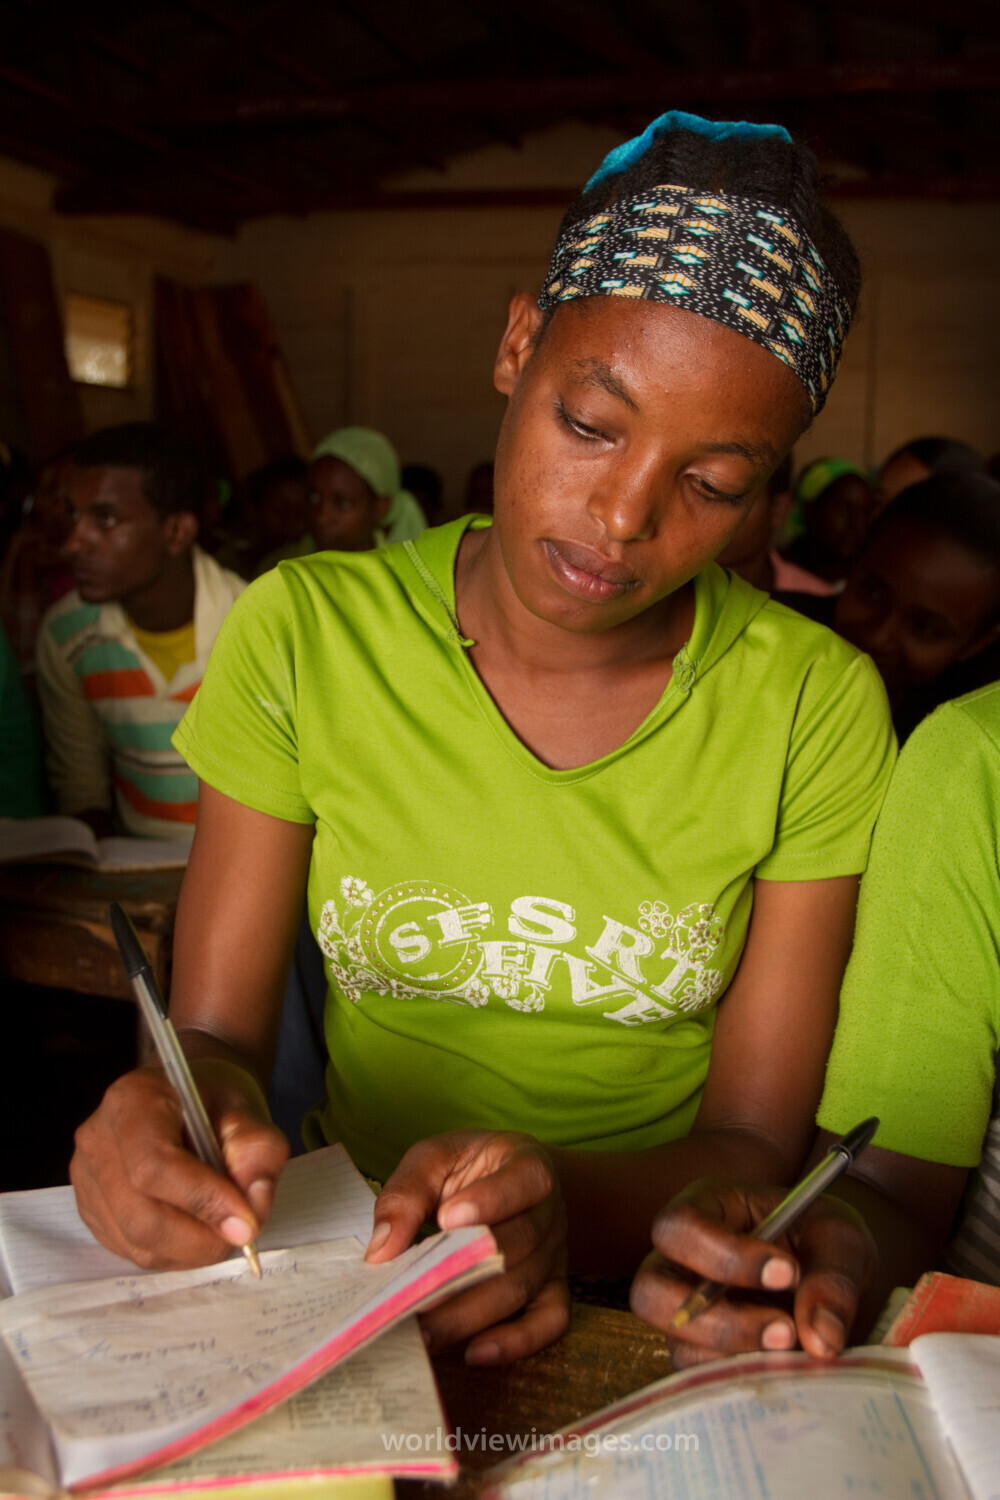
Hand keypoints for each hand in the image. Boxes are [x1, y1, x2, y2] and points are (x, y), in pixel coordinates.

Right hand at [70, 1059, 288, 1270]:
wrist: (188, 1105)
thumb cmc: (213, 1107)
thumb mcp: (248, 1115)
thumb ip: (257, 1154)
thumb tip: (252, 1210)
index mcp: (132, 1100)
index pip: (153, 1166)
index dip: (201, 1200)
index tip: (246, 1221)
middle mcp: (98, 1141)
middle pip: (141, 1216)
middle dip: (201, 1236)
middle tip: (244, 1231)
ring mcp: (87, 1180)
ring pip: (138, 1243)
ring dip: (192, 1248)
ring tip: (222, 1222)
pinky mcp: (90, 1212)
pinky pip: (133, 1252)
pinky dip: (175, 1252)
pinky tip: (196, 1225)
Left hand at [365, 1130, 568, 1364]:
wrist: (512, 1181)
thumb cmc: (467, 1168)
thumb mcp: (435, 1159)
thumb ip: (408, 1193)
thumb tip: (381, 1251)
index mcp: (528, 1164)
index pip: (523, 1180)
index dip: (490, 1200)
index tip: (445, 1219)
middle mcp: (550, 1210)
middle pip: (518, 1243)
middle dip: (465, 1272)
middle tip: (415, 1296)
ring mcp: (555, 1252)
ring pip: (522, 1286)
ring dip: (473, 1314)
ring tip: (426, 1334)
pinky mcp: (554, 1288)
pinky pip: (550, 1321)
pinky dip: (517, 1342)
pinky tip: (475, 1354)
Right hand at [630, 1178, 875, 1368]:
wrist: (845, 1283)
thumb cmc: (826, 1245)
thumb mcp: (841, 1242)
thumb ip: (833, 1279)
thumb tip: (820, 1338)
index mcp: (706, 1210)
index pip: (682, 1226)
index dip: (724, 1253)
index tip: (787, 1273)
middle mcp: (681, 1262)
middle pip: (651, 1291)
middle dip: (717, 1319)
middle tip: (784, 1331)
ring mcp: (687, 1314)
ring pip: (677, 1344)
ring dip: (736, 1356)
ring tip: (793, 1352)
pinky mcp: (702, 1356)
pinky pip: (701, 1380)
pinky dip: (744, 1382)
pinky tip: (784, 1370)